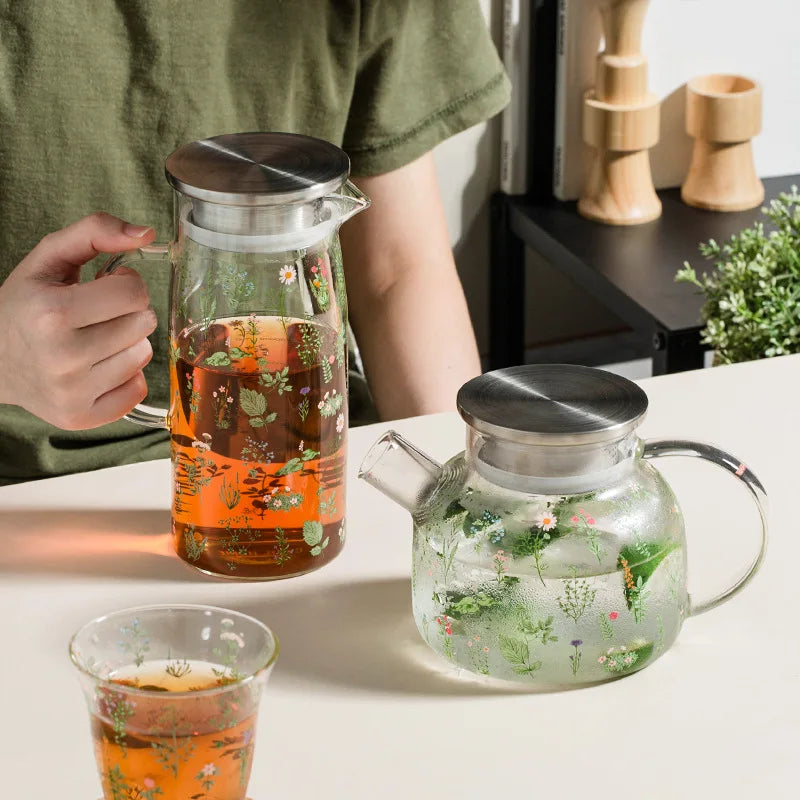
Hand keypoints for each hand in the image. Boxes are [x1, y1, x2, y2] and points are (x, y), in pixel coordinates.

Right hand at [0, 212, 157, 428]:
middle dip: (128, 313)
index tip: (105, 287)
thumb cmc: (25, 304)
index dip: (126, 285)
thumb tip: (146, 233)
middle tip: (97, 315)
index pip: (135, 294)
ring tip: (96, 340)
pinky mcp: (80, 417)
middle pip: (144, 325)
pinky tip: (98, 367)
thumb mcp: (49, 259)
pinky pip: (139, 390)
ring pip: (144, 356)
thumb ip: (95, 232)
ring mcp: (72, 392)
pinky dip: (125, 377)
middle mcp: (62, 357)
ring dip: (128, 344)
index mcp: (52, 313)